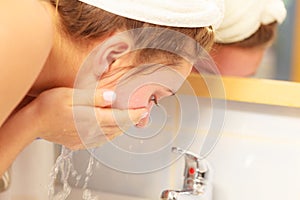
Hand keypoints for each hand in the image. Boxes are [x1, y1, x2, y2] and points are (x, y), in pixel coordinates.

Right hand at [28, 87, 146, 149]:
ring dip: (121, 127)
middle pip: (118, 127)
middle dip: (131, 120)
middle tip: (141, 113)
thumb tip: (112, 97)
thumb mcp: (71, 94)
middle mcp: (92, 132)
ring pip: (111, 135)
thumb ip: (93, 97)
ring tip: (129, 119)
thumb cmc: (49, 105)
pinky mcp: (79, 142)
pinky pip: (101, 140)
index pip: (121, 118)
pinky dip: (110, 134)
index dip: (134, 114)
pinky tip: (110, 129)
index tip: (144, 110)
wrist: (32, 123)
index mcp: (92, 118)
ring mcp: (86, 139)